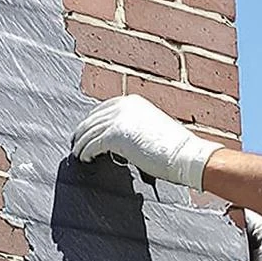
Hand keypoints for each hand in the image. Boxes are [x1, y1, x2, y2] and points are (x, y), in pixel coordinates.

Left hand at [69, 94, 219, 188]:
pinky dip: (86, 152)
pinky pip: (91, 145)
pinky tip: (86, 159)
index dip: (90, 122)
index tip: (85, 133)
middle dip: (81, 133)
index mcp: (132, 101)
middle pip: (91, 120)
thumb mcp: (150, 125)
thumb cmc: (173, 147)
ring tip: (79, 155)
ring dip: (81, 145)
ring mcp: (118, 119)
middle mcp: (123, 106)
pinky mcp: (114, 135)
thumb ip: (133, 125)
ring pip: (88, 133)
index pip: (101, 109)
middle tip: (76, 145)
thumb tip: (117, 138)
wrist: (185, 154)